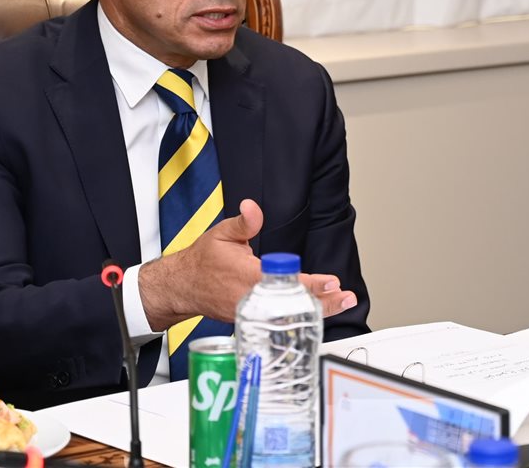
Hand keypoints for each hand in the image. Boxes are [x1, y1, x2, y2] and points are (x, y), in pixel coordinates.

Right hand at [137, 198, 360, 327]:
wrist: (183, 287)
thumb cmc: (202, 260)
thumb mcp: (221, 234)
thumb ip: (243, 222)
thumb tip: (253, 207)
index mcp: (247, 277)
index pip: (287, 282)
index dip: (312, 284)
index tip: (332, 281)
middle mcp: (251, 300)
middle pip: (293, 305)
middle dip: (323, 303)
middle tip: (346, 297)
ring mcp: (250, 313)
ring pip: (288, 315)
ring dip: (316, 311)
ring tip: (341, 304)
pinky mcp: (249, 319)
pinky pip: (278, 320)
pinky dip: (298, 316)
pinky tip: (317, 312)